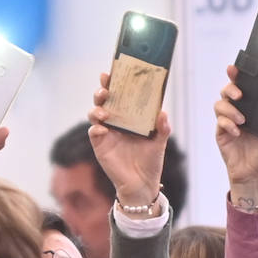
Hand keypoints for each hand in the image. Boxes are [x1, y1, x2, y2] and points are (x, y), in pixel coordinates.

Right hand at [88, 72, 170, 208]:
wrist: (142, 184)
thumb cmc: (151, 161)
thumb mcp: (160, 142)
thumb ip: (162, 128)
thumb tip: (162, 113)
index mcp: (130, 116)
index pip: (121, 95)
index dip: (115, 83)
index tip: (112, 72)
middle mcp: (116, 121)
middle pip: (104, 101)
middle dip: (102, 91)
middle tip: (106, 89)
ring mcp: (106, 133)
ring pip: (95, 113)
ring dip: (97, 109)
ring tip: (105, 112)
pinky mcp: (100, 145)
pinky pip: (94, 133)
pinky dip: (96, 129)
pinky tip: (103, 130)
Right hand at [214, 65, 257, 209]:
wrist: (256, 172)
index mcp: (250, 106)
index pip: (241, 86)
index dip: (236, 75)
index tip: (235, 69)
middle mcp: (237, 111)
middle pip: (226, 91)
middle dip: (231, 89)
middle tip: (240, 95)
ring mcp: (227, 122)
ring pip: (219, 105)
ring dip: (230, 110)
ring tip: (242, 120)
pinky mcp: (221, 133)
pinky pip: (219, 123)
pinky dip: (228, 125)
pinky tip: (237, 132)